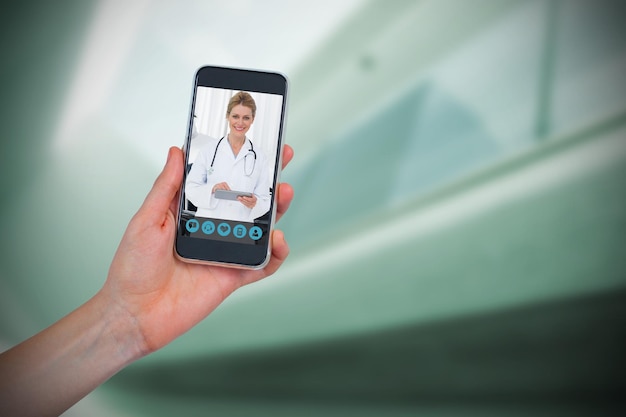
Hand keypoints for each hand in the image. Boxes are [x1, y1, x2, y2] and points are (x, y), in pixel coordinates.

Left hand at [100, 144, 294, 354]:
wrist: (135, 314)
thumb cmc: (132, 267)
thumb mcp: (147, 219)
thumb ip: (167, 187)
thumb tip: (176, 151)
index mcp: (192, 211)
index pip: (221, 180)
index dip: (238, 161)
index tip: (253, 140)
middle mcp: (213, 228)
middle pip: (248, 199)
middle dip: (268, 178)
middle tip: (282, 158)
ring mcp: (226, 251)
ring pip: (261, 227)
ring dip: (277, 210)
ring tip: (284, 194)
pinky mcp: (234, 276)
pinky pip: (263, 264)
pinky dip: (276, 254)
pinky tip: (278, 241)